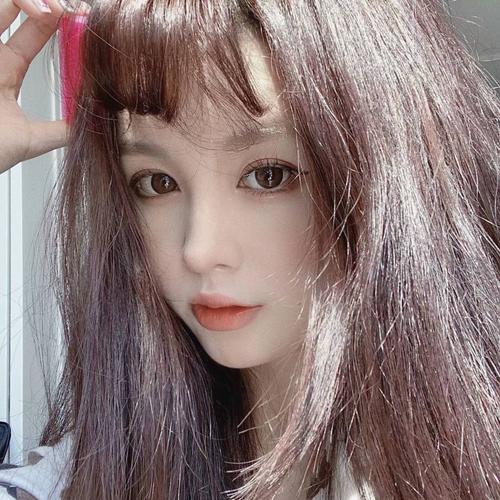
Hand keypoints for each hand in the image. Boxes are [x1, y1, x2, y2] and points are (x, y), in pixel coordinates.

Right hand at [0, 0, 80, 173]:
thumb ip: (61, 130)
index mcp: (5, 71)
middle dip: (43, 2)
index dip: (57, 20)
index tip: (83, 17)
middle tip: (68, 8)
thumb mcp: (33, 139)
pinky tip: (34, 11)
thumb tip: (92, 126)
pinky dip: (7, 7)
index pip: (33, 33)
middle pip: (12, 7)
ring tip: (50, 10)